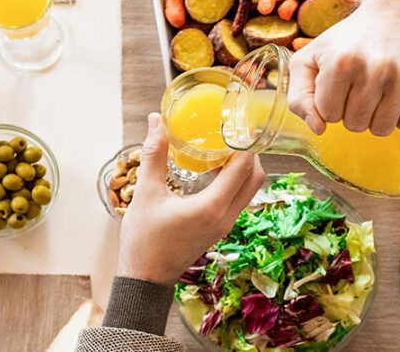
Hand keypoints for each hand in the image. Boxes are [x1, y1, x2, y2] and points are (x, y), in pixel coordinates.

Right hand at [117, 113, 265, 285]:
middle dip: (248, 151)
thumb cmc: (144, 240)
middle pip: (255, 177)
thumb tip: (156, 121)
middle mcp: (226, 216)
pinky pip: (238, 198)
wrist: (145, 278)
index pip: (244, 167)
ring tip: (222, 147)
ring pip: (249, 189)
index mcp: (212, 207)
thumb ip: (154, 154)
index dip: (243, 141)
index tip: (234, 122)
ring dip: (243, 166)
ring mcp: (226, 224)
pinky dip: (235, 180)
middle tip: (231, 132)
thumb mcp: (146, 193)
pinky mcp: (220, 228)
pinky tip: (214, 169)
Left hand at [287, 4, 399, 136]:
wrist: (393, 17)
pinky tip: (393, 96)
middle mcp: (372, 69)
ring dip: (374, 118)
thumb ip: (299, 97)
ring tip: (374, 94)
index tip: (336, 85)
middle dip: (351, 112)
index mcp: (340, 63)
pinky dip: (398, 117)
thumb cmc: (346, 42)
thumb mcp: (308, 59)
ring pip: (380, 129)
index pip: (328, 114)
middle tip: (356, 87)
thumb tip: (318, 128)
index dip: (329, 103)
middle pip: (354, 124)